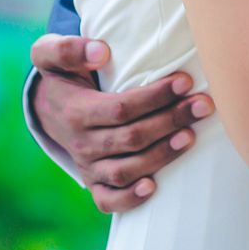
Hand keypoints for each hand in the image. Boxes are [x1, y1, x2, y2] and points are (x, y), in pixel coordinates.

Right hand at [29, 34, 215, 212]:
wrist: (46, 108)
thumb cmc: (61, 75)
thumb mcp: (50, 54)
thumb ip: (69, 49)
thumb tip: (101, 51)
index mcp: (76, 112)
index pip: (121, 108)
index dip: (155, 97)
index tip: (185, 81)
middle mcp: (81, 143)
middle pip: (131, 138)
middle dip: (171, 121)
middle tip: (203, 105)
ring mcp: (87, 166)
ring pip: (126, 170)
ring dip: (161, 156)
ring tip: (190, 136)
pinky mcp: (93, 182)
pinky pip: (108, 200)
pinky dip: (129, 198)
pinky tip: (154, 188)